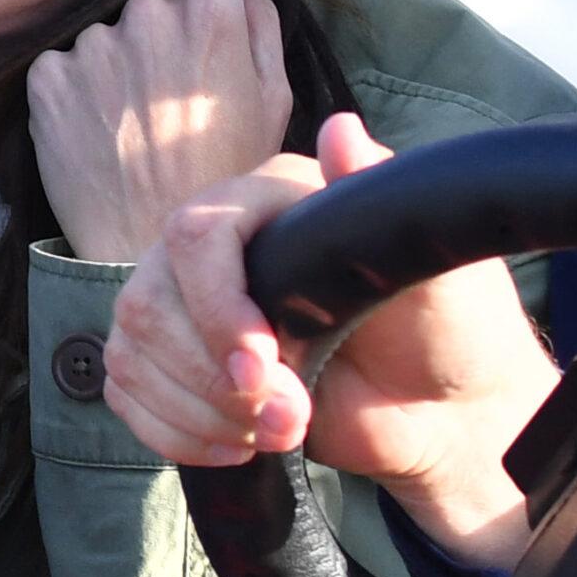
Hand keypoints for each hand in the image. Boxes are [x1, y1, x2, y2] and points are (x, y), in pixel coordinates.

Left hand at [26, 0, 292, 263]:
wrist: (145, 243)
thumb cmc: (223, 176)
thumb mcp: (272, 99)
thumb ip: (261, 21)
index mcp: (211, 15)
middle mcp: (147, 16)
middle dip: (158, 28)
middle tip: (166, 90)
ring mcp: (92, 44)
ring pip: (104, 32)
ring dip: (113, 62)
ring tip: (129, 121)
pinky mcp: (46, 75)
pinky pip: (61, 63)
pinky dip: (74, 88)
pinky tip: (97, 128)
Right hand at [103, 112, 560, 568]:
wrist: (445, 411)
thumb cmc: (450, 331)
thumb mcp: (435, 262)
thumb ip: (383, 199)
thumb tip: (341, 131)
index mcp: (268, 203)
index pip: (195, 236)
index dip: (215, 307)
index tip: (262, 366)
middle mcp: (213, 249)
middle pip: (148, 302)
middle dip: (211, 378)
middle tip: (290, 417)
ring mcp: (185, 308)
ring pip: (131, 352)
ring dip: (197, 412)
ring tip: (279, 434)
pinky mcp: (173, 366)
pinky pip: (126, 393)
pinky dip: (174, 434)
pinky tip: (238, 446)